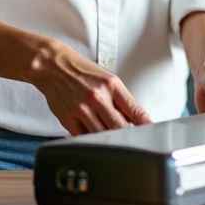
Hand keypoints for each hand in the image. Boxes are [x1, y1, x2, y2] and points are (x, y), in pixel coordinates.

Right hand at [29, 40, 152, 134]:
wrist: (52, 66)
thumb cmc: (81, 71)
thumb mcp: (107, 78)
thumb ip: (120, 99)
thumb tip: (134, 119)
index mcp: (111, 85)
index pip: (134, 110)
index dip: (145, 124)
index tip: (151, 131)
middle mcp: (97, 97)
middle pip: (120, 127)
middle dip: (126, 134)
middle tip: (129, 137)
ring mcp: (82, 109)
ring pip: (102, 135)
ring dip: (108, 137)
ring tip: (108, 133)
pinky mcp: (68, 119)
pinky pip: (84, 137)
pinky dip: (91, 138)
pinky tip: (92, 132)